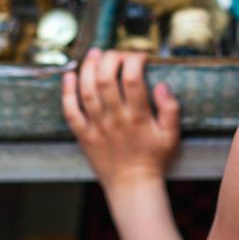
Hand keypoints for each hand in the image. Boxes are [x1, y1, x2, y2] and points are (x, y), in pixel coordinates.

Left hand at [62, 49, 180, 188]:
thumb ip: (170, 109)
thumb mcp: (172, 136)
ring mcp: (96, 127)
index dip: (134, 60)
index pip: (133, 79)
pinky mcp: (83, 135)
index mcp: (138, 117)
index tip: (139, 56)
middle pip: (105, 80)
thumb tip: (161, 85)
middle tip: (116, 53)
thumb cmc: (154, 160)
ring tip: (94, 54)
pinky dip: (67, 92)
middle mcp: (115, 119)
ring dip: (87, 68)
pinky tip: (69, 76)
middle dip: (109, 59)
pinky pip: (70, 111)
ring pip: (86, 91)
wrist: (132, 186)